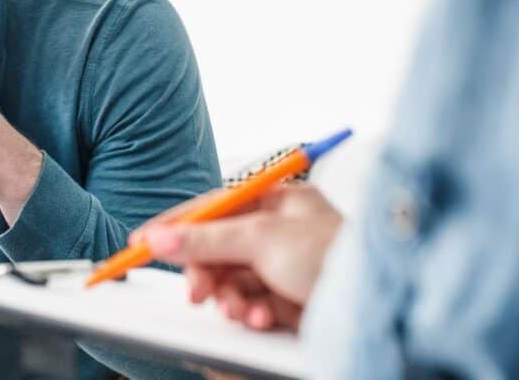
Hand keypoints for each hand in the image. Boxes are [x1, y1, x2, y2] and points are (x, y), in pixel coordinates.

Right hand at [141, 183, 341, 330]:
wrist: (378, 300)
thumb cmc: (334, 253)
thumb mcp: (261, 240)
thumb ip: (206, 240)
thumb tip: (160, 237)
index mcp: (272, 200)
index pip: (210, 209)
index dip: (174, 226)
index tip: (140, 242)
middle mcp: (278, 230)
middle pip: (218, 250)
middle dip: (209, 274)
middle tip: (198, 293)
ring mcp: (286, 265)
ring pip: (234, 282)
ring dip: (232, 299)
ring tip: (244, 311)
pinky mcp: (292, 298)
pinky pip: (254, 304)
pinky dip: (253, 313)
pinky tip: (263, 318)